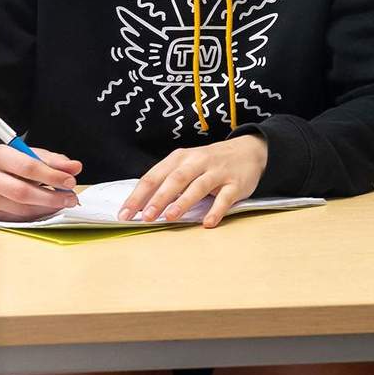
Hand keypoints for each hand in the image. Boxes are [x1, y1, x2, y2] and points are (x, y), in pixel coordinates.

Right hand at [0, 144, 81, 220]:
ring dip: (47, 208)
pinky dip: (39, 214)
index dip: (52, 176)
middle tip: (71, 198)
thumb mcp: (34, 155)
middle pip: (22, 192)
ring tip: (63, 202)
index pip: (28, 168)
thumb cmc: (15, 162)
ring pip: (22, 209)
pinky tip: (49, 208)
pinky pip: (20, 218)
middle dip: (51, 197)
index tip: (70, 181)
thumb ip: (55, 161)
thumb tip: (75, 168)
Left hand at [118, 134, 269, 227]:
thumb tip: (141, 206)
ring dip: (183, 202)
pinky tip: (207, 223)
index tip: (124, 214)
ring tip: (170, 217)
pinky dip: (216, 210)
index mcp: (179, 158)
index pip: (154, 176)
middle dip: (159, 198)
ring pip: (198, 186)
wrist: (248, 151)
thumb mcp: (186, 165)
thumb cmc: (209, 163)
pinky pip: (225, 198)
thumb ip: (167, 182)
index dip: (138, 195)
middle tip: (146, 216)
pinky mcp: (235, 183)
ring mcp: (217, 172)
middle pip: (175, 179)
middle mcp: (197, 162)